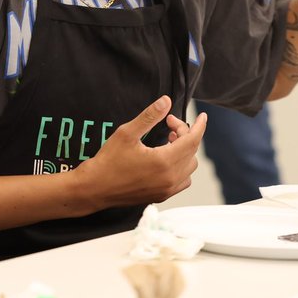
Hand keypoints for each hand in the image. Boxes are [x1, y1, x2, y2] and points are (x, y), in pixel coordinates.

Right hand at [74, 96, 206, 210]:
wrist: (95, 188)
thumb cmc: (109, 161)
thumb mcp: (127, 133)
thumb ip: (150, 116)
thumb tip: (166, 101)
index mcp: (164, 161)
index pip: (192, 140)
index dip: (199, 126)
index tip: (202, 116)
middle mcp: (169, 178)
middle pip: (191, 151)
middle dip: (185, 134)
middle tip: (168, 124)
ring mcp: (166, 190)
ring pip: (189, 167)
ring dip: (184, 151)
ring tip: (168, 140)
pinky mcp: (161, 196)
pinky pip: (182, 180)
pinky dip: (181, 167)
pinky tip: (166, 158)